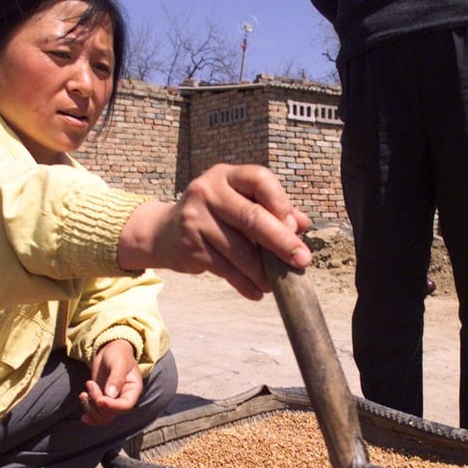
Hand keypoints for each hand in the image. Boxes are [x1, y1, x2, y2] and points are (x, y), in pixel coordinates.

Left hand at [79, 340, 142, 425]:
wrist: (110, 352)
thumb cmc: (118, 354)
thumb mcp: (119, 362)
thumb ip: (116, 377)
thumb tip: (111, 394)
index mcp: (133, 390)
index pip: (125, 406)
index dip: (112, 406)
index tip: (99, 399)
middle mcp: (124, 399)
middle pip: (111, 413)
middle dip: (97, 402)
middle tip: (89, 384)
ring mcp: (113, 402)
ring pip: (102, 417)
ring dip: (89, 408)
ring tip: (83, 393)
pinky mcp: (102, 401)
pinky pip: (96, 415)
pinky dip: (87, 412)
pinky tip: (83, 403)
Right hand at [118, 164, 311, 298]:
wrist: (164, 232)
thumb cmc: (215, 215)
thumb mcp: (238, 202)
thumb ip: (270, 209)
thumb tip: (303, 224)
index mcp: (226, 175)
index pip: (259, 179)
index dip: (281, 203)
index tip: (296, 227)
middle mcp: (208, 192)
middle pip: (252, 218)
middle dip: (282, 242)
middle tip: (302, 261)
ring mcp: (196, 219)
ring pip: (240, 250)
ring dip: (263, 272)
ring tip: (277, 283)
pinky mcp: (190, 247)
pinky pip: (225, 270)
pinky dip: (245, 284)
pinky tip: (257, 292)